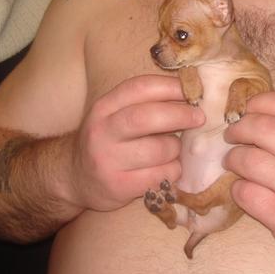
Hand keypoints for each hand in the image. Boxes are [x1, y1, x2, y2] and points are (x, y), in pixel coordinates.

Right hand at [67, 74, 203, 211]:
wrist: (75, 176)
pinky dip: (173, 170)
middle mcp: (102, 131)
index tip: (193, 90)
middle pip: (147, 117)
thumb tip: (192, 93)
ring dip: (176, 148)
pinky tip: (168, 168)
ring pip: (159, 149)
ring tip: (174, 149)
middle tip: (199, 117)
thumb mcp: (116, 114)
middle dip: (181, 115)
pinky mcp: (118, 186)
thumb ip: (146, 103)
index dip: (171, 87)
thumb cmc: (109, 140)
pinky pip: (160, 175)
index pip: (140, 87)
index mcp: (104, 106)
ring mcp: (108, 160)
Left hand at [223, 91, 274, 267]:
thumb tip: (257, 117)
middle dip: (238, 129)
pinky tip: (242, 189)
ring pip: (248, 159)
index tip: (248, 109)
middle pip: (262, 127)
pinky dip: (237, 188)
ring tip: (232, 162)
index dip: (260, 101)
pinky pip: (245, 192)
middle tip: (231, 136)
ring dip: (233, 158)